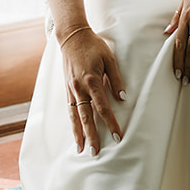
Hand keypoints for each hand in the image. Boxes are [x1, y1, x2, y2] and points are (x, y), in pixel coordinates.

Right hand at [61, 28, 125, 154]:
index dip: (110, 122)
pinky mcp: (66, 88)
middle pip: (86, 116)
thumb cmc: (93, 45)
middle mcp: (79, 87)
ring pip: (74, 116)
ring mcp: (71, 89)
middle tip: (95, 152)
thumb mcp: (109, 58)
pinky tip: (74, 132)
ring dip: (78, 133)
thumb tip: (122, 97)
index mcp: (92, 80)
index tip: (116, 135)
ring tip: (81, 148)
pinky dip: (72, 122)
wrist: (72, 36)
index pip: (102, 107)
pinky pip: (69, 109)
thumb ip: (115, 79)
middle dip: (91, 135)